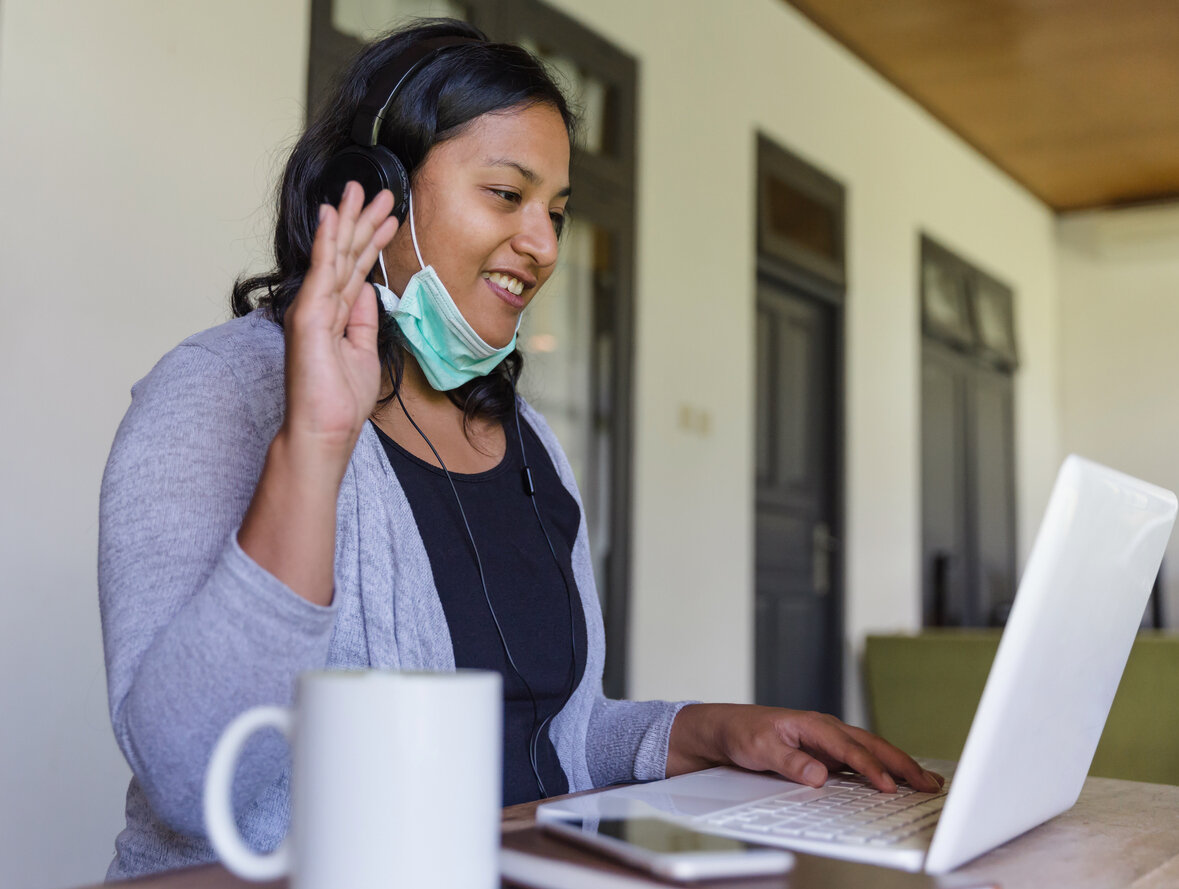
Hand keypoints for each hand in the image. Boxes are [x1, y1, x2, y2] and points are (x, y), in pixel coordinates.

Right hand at [281, 181, 397, 465]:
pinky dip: (325, 242)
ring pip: (334, 255)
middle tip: (379, 190)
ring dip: (349, 221)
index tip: (389, 217)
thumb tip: (368, 290)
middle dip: (363, 222)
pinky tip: (332, 216)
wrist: (325, 429)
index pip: (356, 270)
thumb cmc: (340, 401)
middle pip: (345, 255)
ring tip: (362, 191)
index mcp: (335, 315)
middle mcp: (320, 306)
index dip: (372, 242)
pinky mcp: (307, 315)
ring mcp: (311, 308)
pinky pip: (320, 271)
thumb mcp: (363, 352)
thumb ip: (364, 319)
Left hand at [667, 703, 943, 793]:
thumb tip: (820, 775)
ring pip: (871, 751)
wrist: (726, 728)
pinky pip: (861, 759)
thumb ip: (790, 761)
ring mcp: (829, 740)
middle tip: (929, 783)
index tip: (889, 786)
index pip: (849, 748)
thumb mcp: (760, 748)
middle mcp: (826, 729)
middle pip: (871, 745)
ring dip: (899, 765)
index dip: (871, 768)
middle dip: (902, 764)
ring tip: (926, 782)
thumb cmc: (742, 733)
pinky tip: (899, 781)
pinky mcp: (827, 752)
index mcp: (813, 724)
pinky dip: (883, 768)